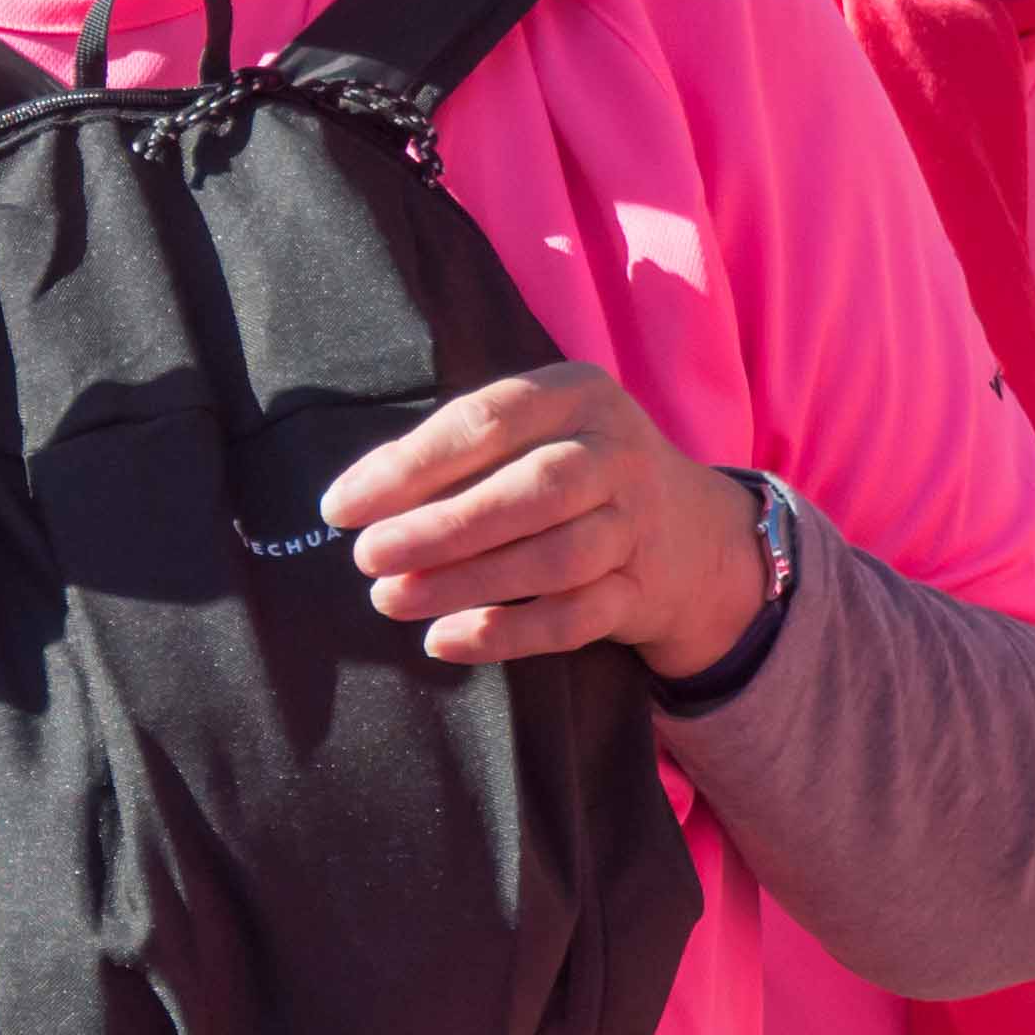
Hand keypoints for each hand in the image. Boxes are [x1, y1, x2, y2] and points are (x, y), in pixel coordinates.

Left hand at [323, 364, 767, 675]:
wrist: (692, 535)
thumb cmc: (572, 471)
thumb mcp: (531, 434)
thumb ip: (452, 455)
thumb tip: (356, 497)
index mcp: (577, 394)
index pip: (489, 421)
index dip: (411, 465)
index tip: (342, 506)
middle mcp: (617, 453)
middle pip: (532, 491)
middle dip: (442, 528)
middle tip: (367, 557)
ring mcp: (637, 526)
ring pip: (553, 560)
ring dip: (465, 583)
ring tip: (392, 600)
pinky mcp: (642, 593)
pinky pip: (574, 620)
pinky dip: (505, 635)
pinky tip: (443, 640)